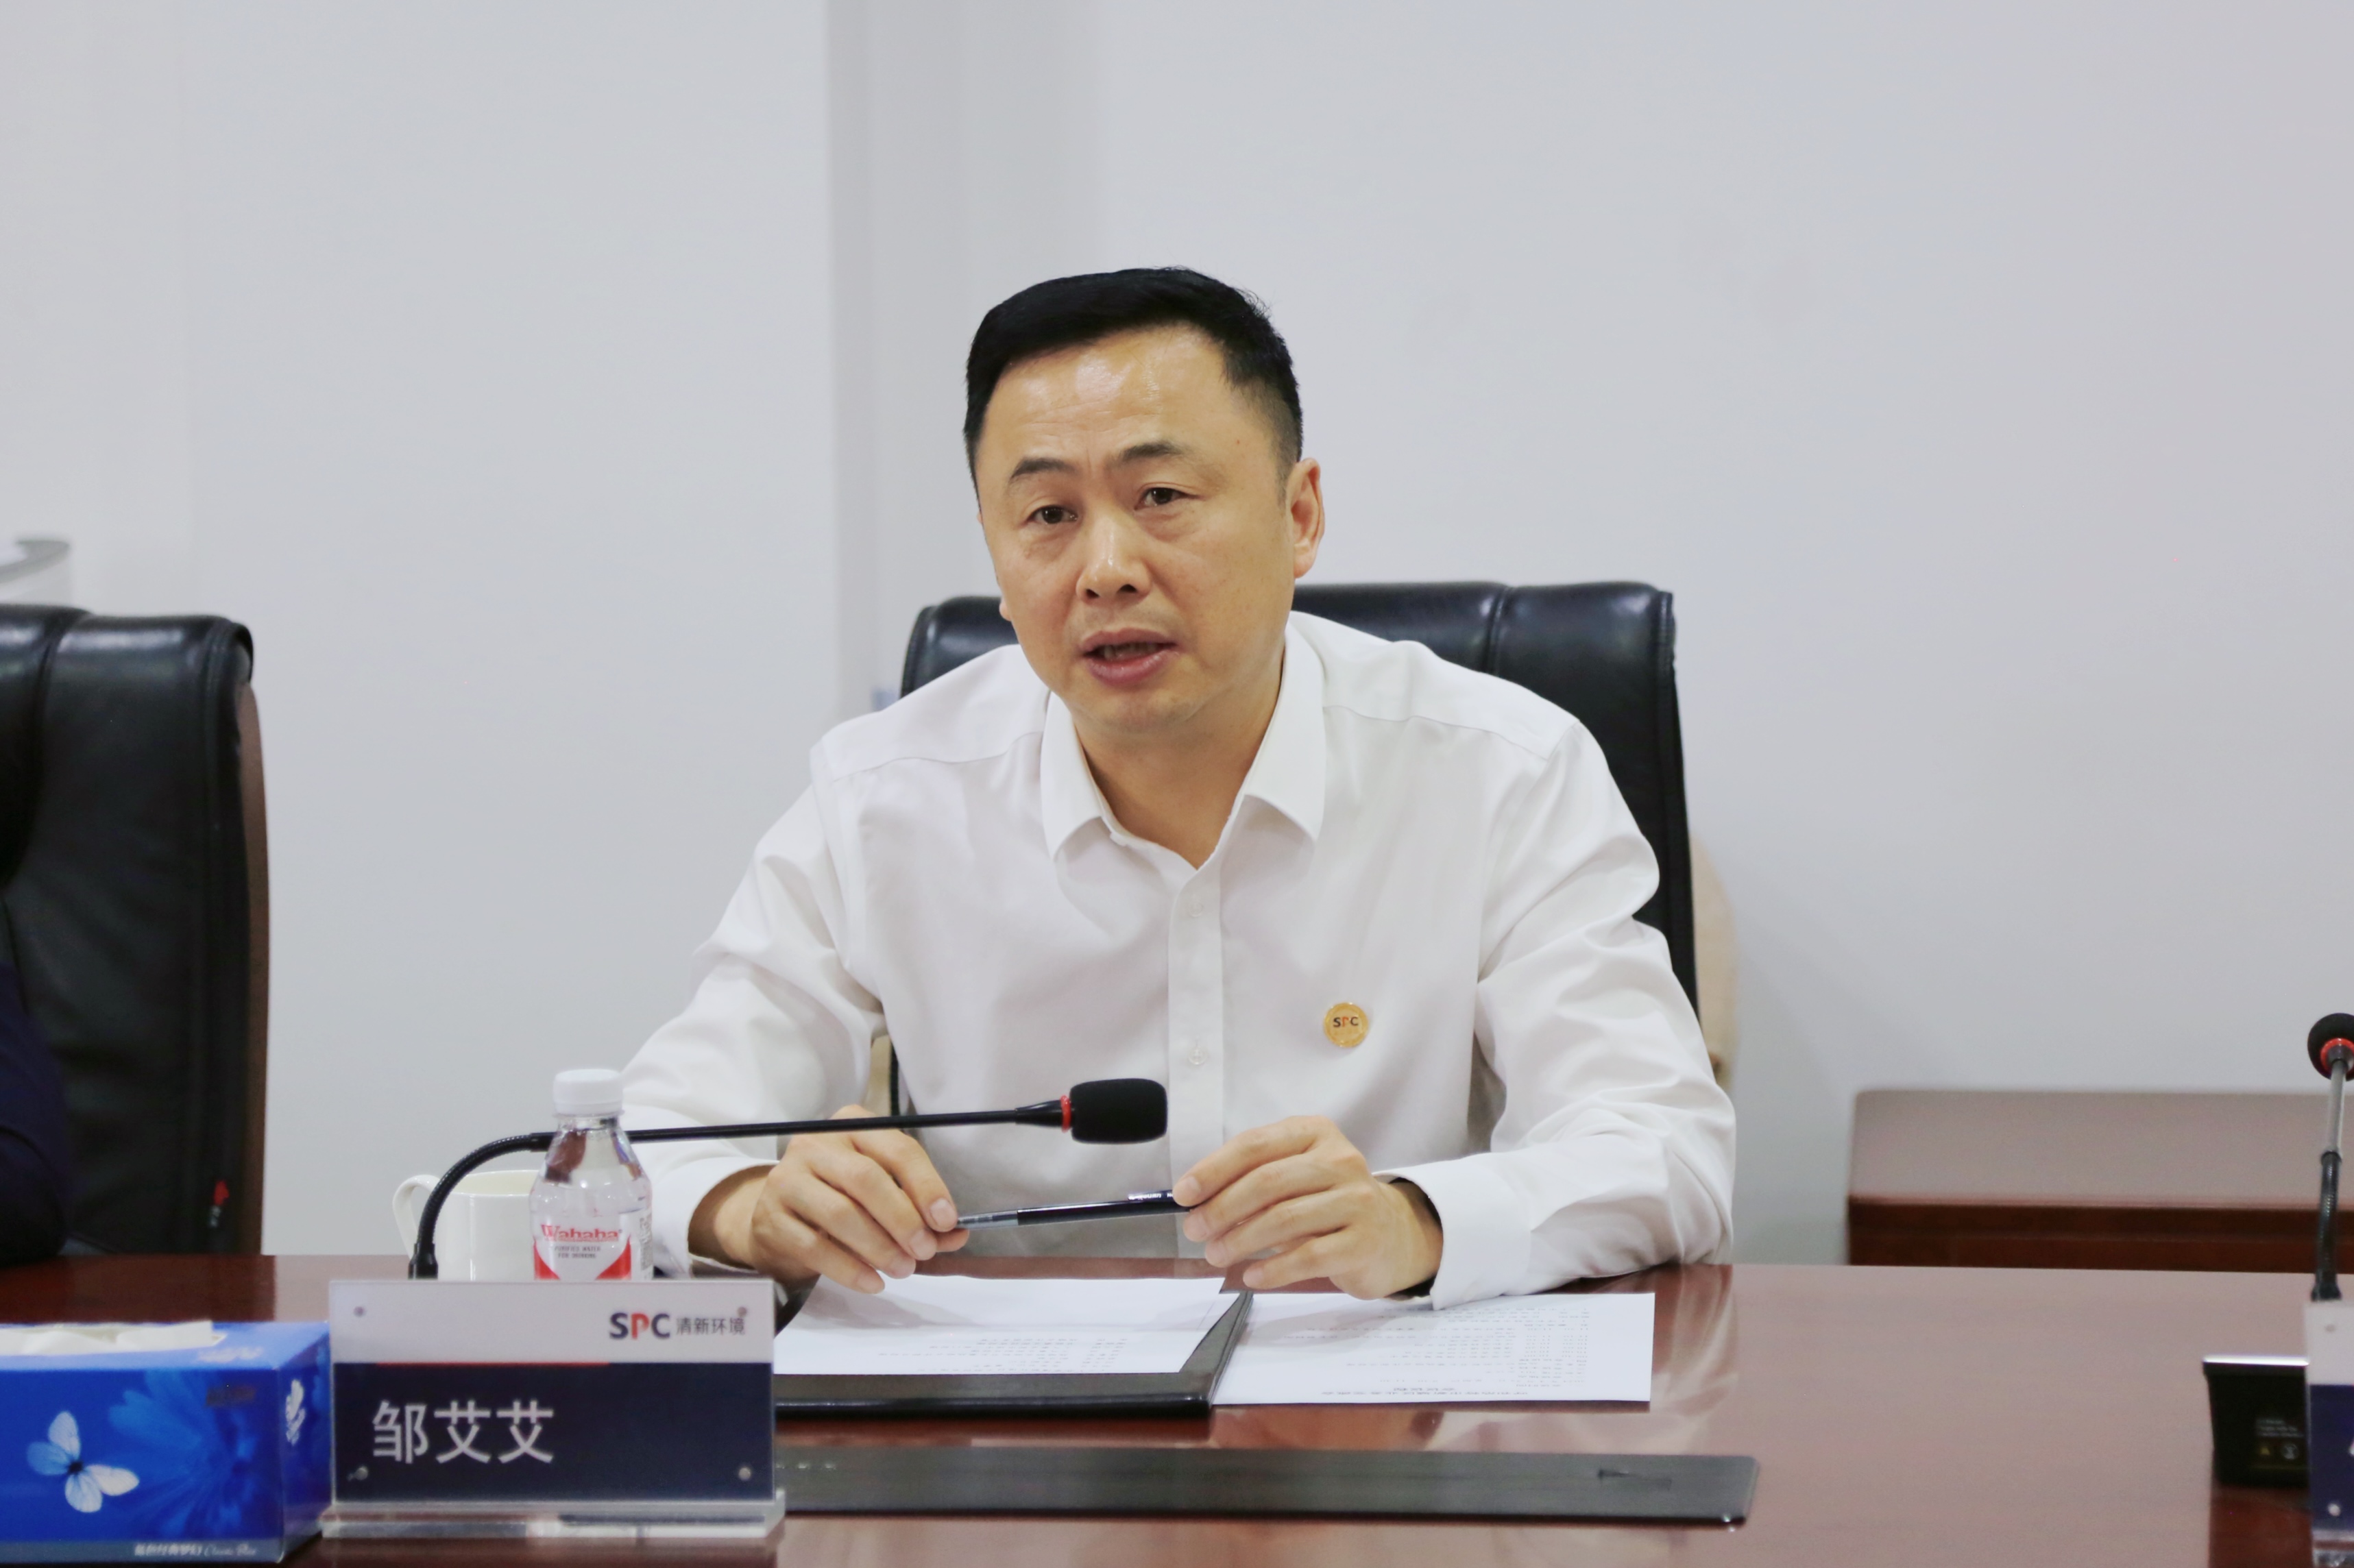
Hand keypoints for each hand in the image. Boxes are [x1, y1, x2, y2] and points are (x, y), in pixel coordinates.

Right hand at [689, 1106, 967, 1292]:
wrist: (778, 1216)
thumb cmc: (839, 1197)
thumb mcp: (880, 1193)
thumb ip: (919, 1211)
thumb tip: (957, 1234)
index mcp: (852, 1126)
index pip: (898, 1149)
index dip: (927, 1186)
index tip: (947, 1221)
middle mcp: (816, 1145)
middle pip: (866, 1179)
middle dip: (902, 1219)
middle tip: (923, 1251)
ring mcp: (788, 1179)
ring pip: (841, 1214)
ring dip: (879, 1247)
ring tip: (903, 1269)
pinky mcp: (772, 1218)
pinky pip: (815, 1247)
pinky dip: (850, 1269)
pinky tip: (873, 1282)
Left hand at [1172, 1116, 1441, 1297]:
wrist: (1390, 1234)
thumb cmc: (1326, 1203)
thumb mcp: (1293, 1177)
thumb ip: (1251, 1180)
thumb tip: (1193, 1201)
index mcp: (1315, 1133)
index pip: (1255, 1145)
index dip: (1213, 1169)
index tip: (1183, 1195)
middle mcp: (1341, 1159)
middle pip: (1268, 1181)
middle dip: (1222, 1208)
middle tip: (1195, 1231)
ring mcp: (1358, 1199)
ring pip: (1285, 1219)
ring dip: (1240, 1240)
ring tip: (1217, 1255)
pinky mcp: (1365, 1241)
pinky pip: (1309, 1256)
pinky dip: (1273, 1268)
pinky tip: (1252, 1275)